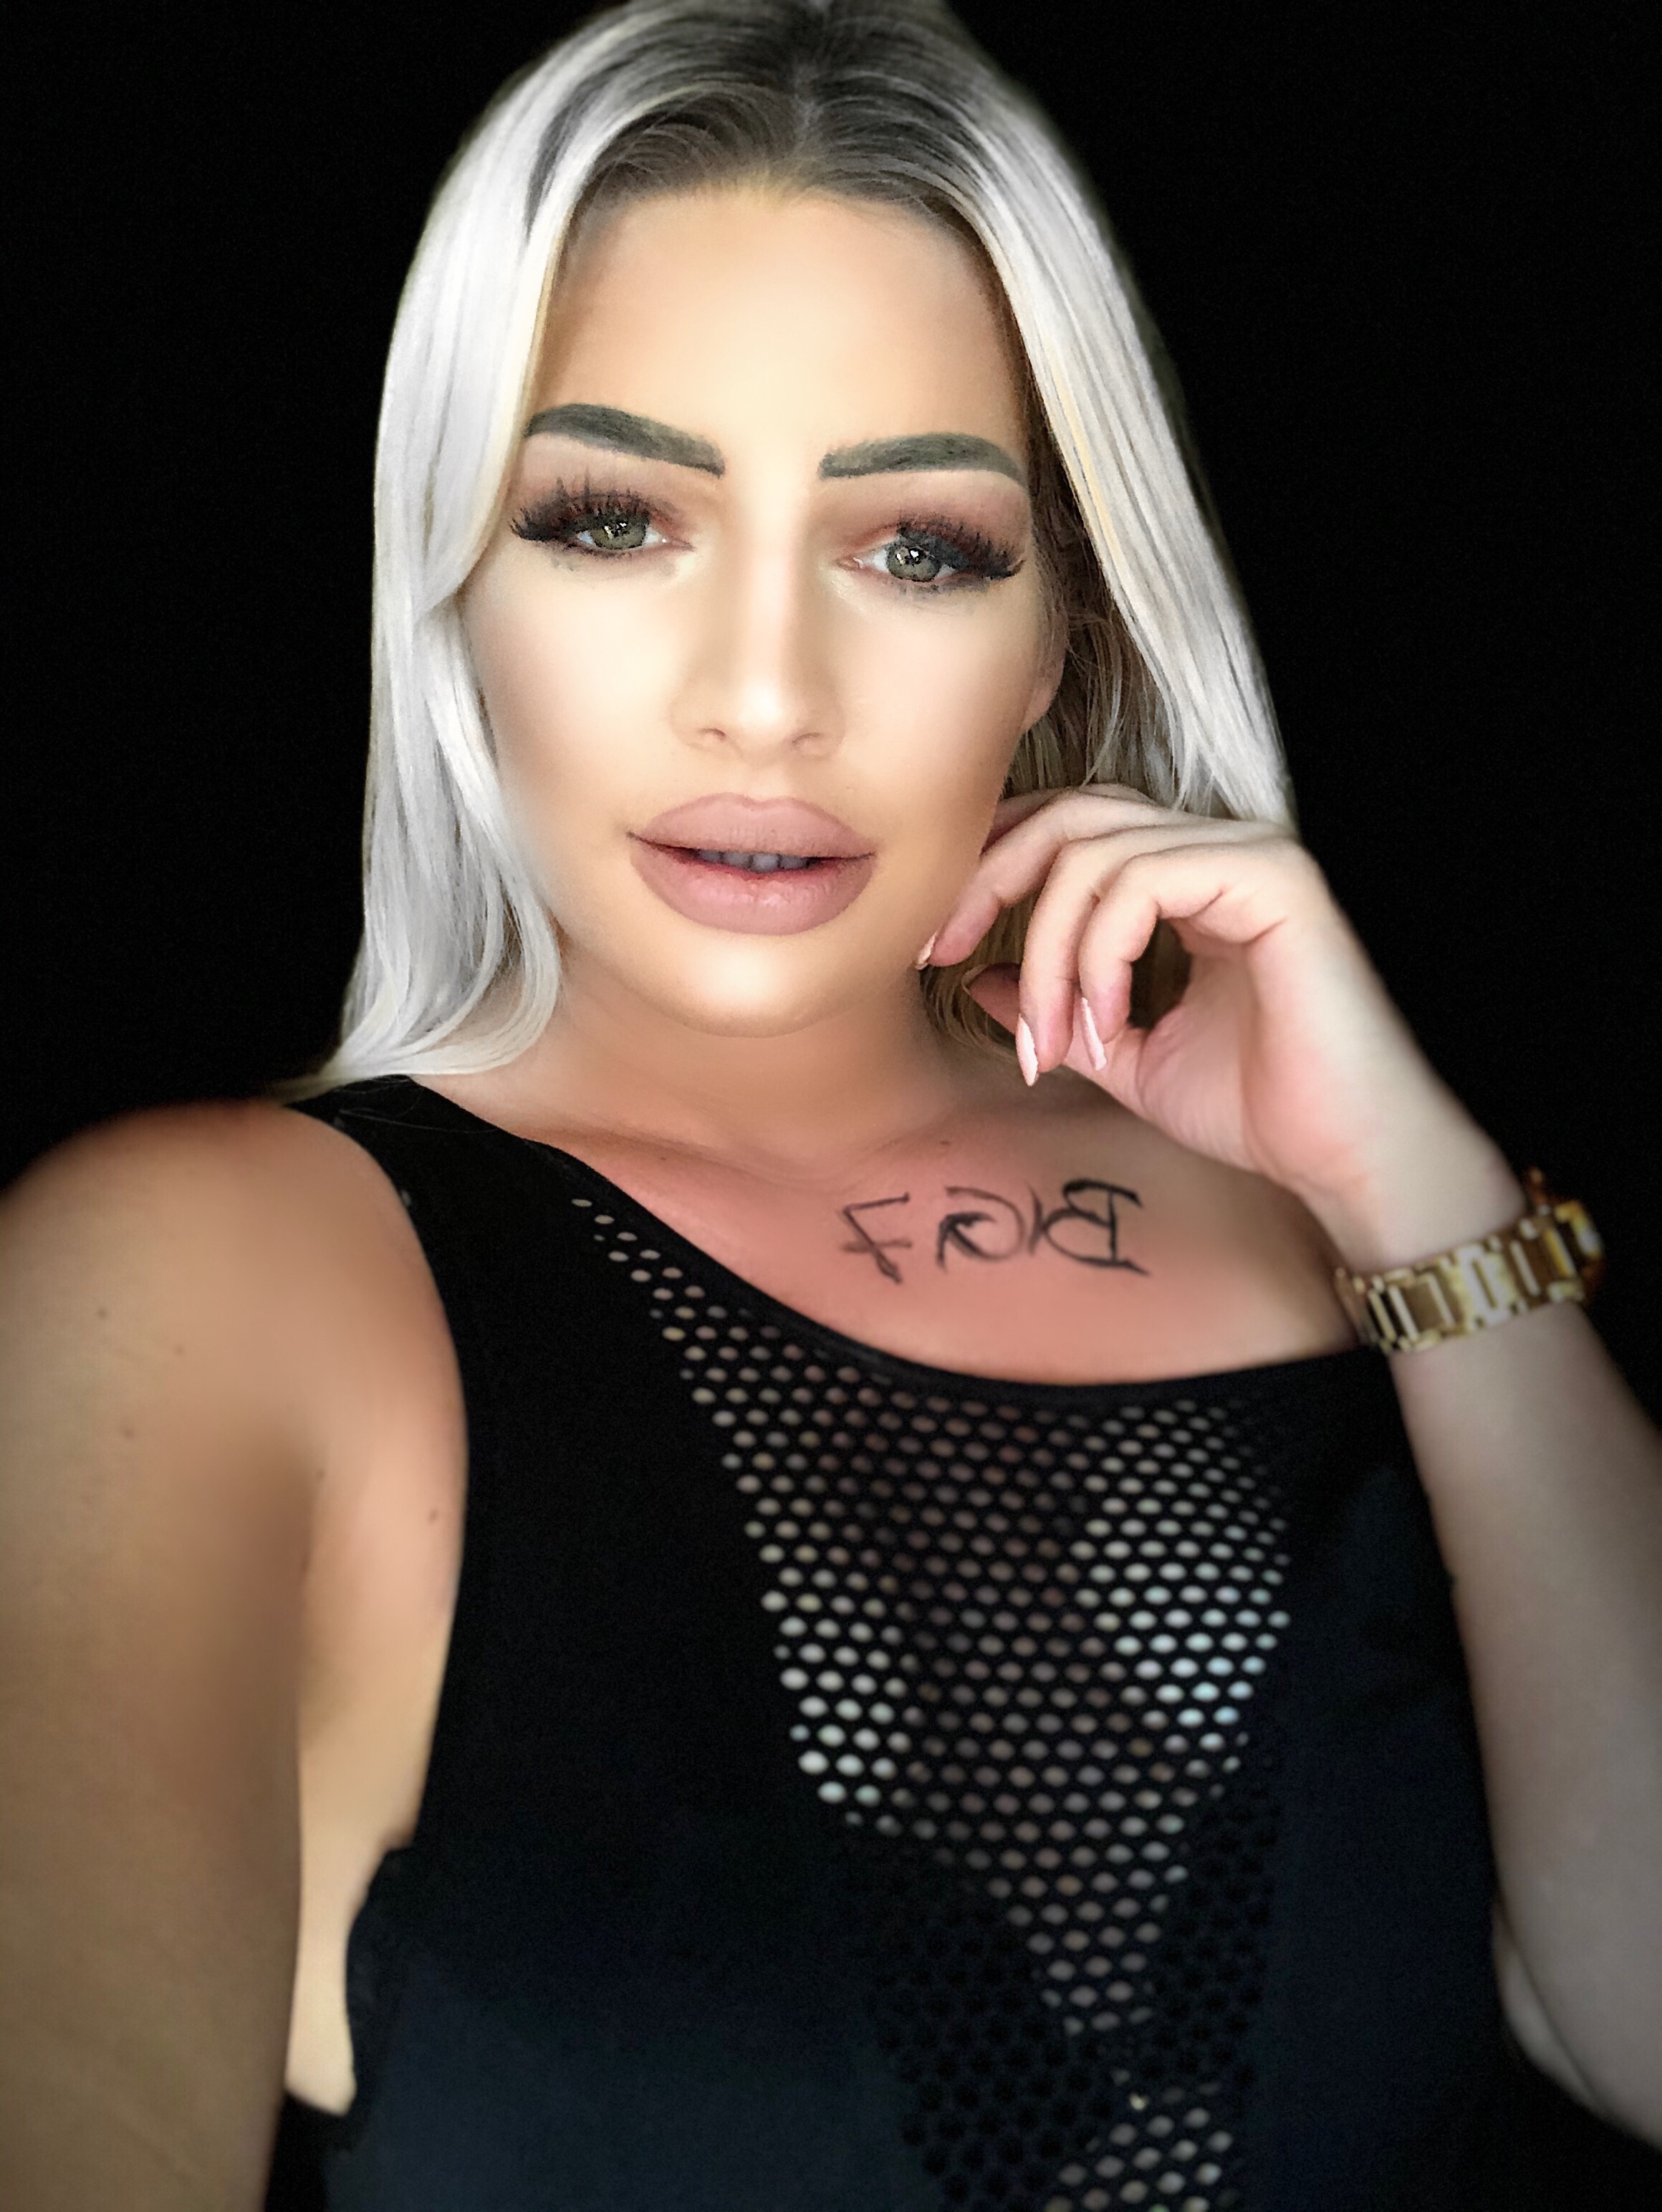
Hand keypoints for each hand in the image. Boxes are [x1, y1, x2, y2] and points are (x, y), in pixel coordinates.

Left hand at [926, 784, 1518, 1261]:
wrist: (1347, 1157)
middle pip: (1069, 815)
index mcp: (1187, 880)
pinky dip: (1099, 953)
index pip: (1070, 830)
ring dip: (1046, 950)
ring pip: (1094, 852)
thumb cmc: (1256, 1111)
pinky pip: (1144, 879)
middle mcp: (1220, 849)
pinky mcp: (1273, 877)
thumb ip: (1057, 1006)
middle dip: (990, 882)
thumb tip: (978, 976)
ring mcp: (1249, 855)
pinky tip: (1105, 1025)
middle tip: (946, 954)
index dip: (992, 874)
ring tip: (1051, 1042)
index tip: (941, 948)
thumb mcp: (1124, 1056)